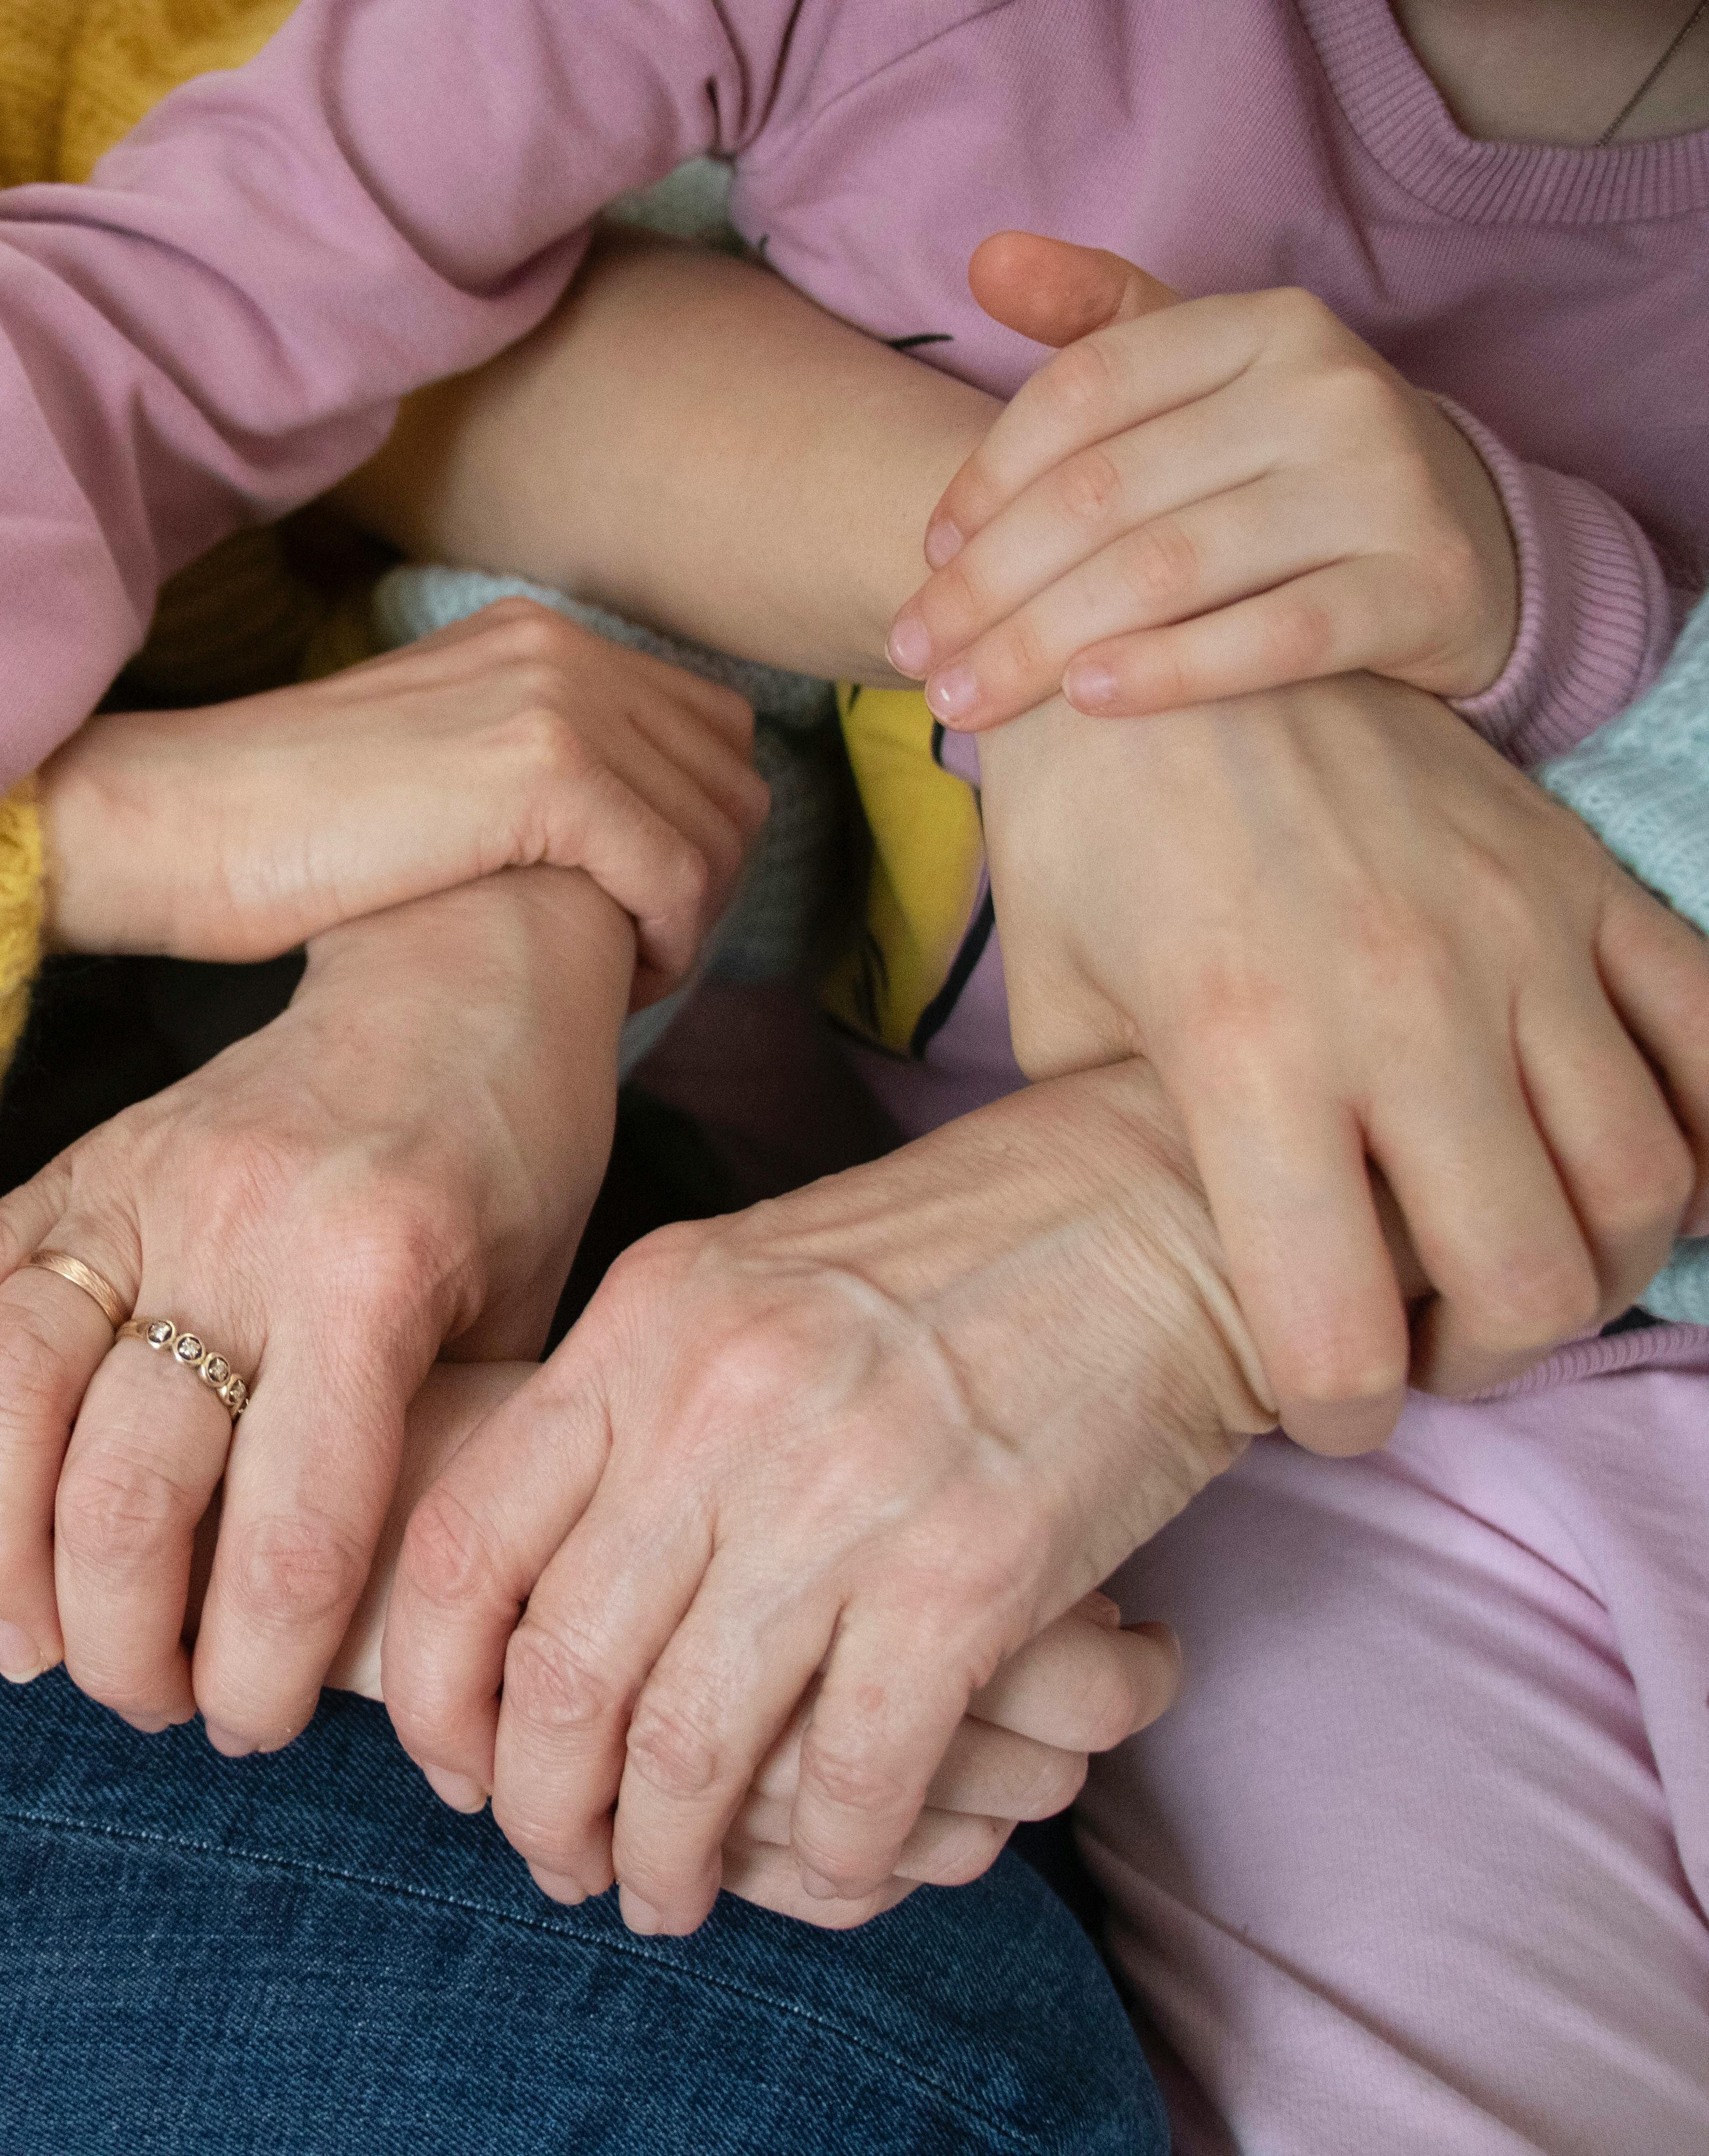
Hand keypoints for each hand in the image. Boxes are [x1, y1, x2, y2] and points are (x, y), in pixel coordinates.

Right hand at [0, 868, 634, 1751]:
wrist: (458, 972)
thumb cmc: (510, 1169)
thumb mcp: (527, 1323)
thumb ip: (445, 1469)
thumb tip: (392, 1657)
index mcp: (376, 1276)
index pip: (292, 1534)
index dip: (259, 1671)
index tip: (254, 1726)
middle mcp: (242, 1226)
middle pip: (126, 1488)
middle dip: (124, 1643)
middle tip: (147, 1703)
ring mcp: (140, 1181)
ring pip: (10, 1390)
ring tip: (31, 1645)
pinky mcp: (77, 1157)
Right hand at [43, 598, 761, 1005]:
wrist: (182, 823)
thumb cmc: (274, 828)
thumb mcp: (421, 765)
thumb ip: (511, 769)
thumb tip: (594, 841)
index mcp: (532, 637)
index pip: (701, 728)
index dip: (693, 832)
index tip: (635, 915)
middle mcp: (559, 646)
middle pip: (728, 773)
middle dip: (706, 878)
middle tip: (640, 957)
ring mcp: (557, 700)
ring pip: (719, 826)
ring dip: (692, 917)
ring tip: (624, 976)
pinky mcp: (548, 772)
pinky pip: (677, 871)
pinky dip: (670, 941)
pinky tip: (617, 983)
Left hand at [383, 1062, 1268, 1932]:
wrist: (1153, 1208)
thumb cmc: (939, 1258)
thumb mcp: (736, 1285)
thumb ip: (628, 1408)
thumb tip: (531, 1577)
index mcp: (640, 1329)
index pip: (461, 1543)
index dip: (432, 1688)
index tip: (453, 1766)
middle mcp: (716, 1406)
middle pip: (561, 1670)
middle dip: (541, 1806)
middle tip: (559, 1863)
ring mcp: (843, 1492)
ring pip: (689, 1746)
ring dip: (666, 1856)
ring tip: (666, 1896)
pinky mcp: (971, 1572)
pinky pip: (854, 1769)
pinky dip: (831, 1851)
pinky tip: (832, 1867)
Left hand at [888, 234, 1518, 729]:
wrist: (1467, 548)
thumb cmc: (1288, 470)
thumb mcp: (1206, 377)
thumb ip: (1100, 318)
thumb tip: (985, 257)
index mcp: (1263, 325)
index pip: (1084, 391)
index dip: (986, 476)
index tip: (927, 555)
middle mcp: (1329, 389)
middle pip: (1107, 493)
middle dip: (989, 585)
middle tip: (915, 654)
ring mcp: (1384, 487)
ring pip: (1168, 571)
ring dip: (1043, 644)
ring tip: (964, 699)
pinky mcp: (1423, 587)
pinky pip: (1272, 637)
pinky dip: (1168, 671)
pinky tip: (1086, 702)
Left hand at [984, 675, 1708, 1447]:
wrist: (1170, 649)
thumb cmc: (1092, 841)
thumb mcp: (1059, 1015)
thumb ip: (1129, 1154)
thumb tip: (1200, 1258)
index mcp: (1247, 1054)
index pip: (1338, 1327)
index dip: (1335, 1414)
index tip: (1322, 1406)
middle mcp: (1402, 1008)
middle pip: (1526, 1281)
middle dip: (1479, 1363)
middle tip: (1426, 1348)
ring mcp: (1516, 940)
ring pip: (1646, 1187)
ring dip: (1592, 1270)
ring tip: (1511, 1269)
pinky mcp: (1586, 886)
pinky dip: (1708, 1141)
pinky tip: (1634, 1177)